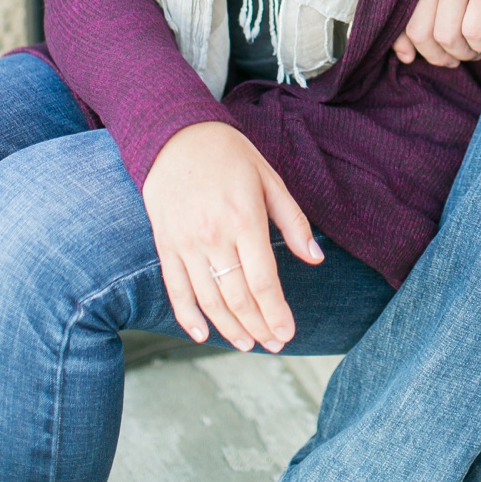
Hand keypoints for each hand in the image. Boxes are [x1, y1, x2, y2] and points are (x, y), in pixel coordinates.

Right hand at [142, 121, 323, 351]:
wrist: (175, 137)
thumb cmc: (231, 156)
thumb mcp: (271, 180)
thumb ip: (293, 222)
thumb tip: (315, 258)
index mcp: (245, 219)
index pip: (263, 280)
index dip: (276, 312)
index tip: (288, 333)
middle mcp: (213, 236)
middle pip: (237, 296)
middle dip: (258, 325)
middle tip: (275, 344)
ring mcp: (185, 243)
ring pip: (208, 298)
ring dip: (229, 327)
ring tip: (249, 344)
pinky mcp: (164, 245)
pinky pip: (175, 289)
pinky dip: (188, 316)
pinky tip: (203, 335)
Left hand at [394, 0, 480, 68]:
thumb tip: (426, 27)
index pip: (403, 16)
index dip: (402, 45)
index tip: (410, 58)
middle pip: (421, 33)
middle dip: (436, 57)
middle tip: (452, 60)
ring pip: (447, 37)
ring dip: (463, 54)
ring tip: (476, 51)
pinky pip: (475, 30)